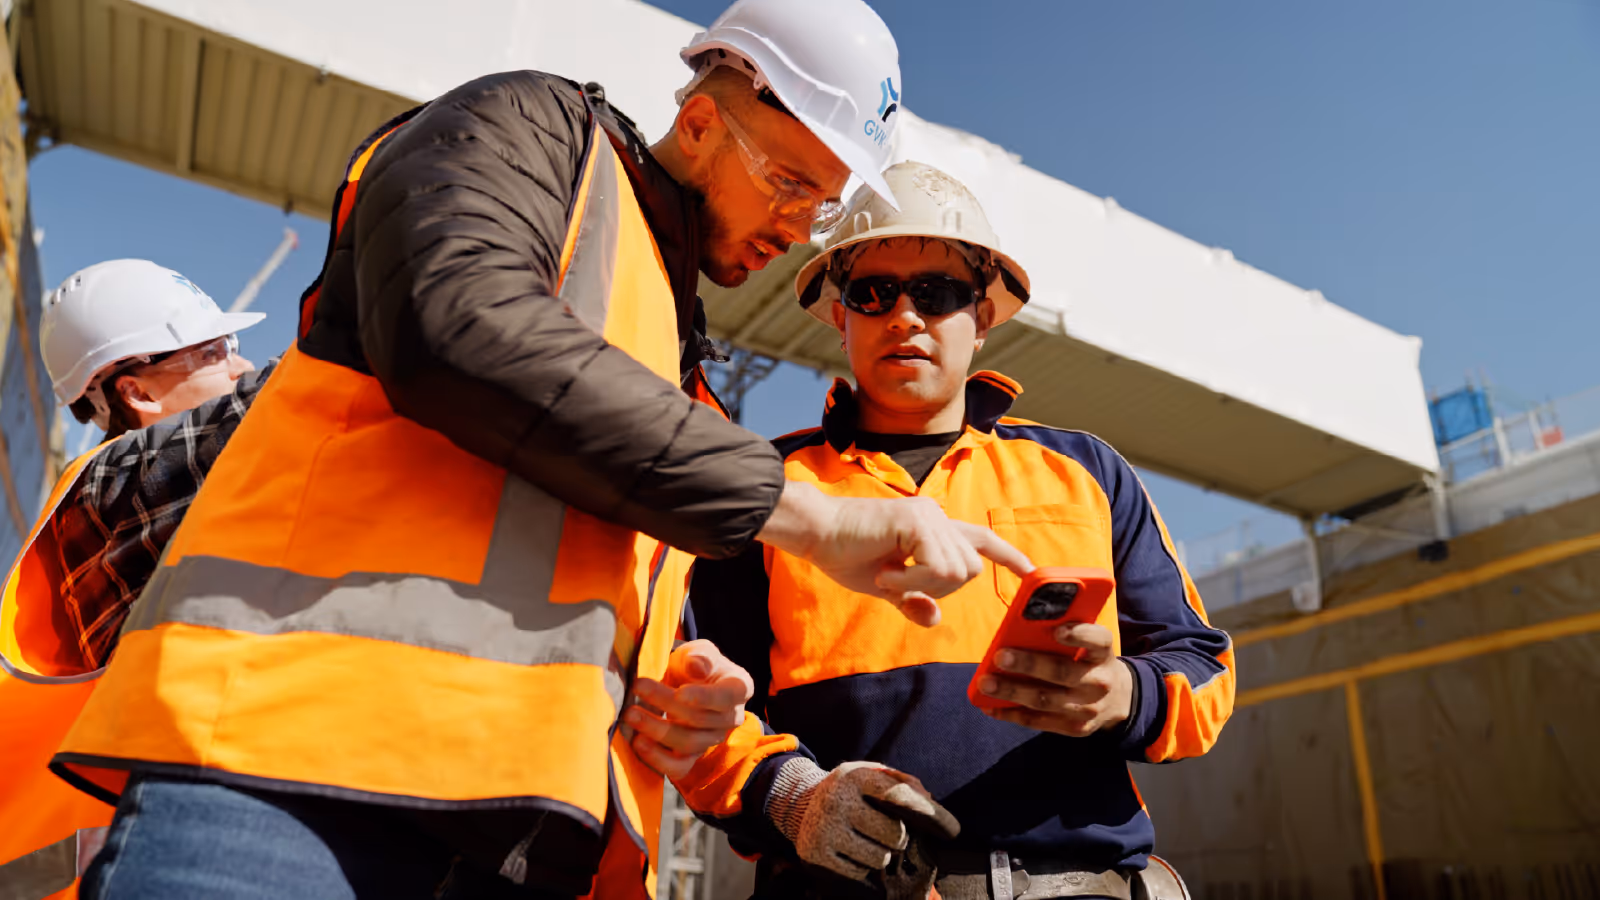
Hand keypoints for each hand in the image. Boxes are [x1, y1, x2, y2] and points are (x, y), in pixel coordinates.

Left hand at [624, 640, 754, 779]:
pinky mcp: (692, 757)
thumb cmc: (694, 664)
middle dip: (666, 704)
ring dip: (657, 730)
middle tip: (637, 688)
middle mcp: (731, 718)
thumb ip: (699, 656)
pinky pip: (679, 767)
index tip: (679, 692)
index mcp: (738, 688)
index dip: (704, 697)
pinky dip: (658, 759)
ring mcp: (712, 740)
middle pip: (700, 719)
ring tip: (631, 715)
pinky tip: (638, 743)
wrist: (684, 683)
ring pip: (688, 743)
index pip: (726, 698)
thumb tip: (698, 667)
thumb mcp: (698, 651)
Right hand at [758, 482, 1033, 626]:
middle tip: (898, 585)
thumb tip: (933, 618)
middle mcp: (938, 518)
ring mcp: (929, 517)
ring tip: (887, 576)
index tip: (1032, 574)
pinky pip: (936, 568)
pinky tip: (885, 574)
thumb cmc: (845, 554)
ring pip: (957, 571)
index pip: (982, 541)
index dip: (1009, 556)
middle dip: (938, 588)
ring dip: (921, 585)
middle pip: (970, 570)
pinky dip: (911, 581)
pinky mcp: (917, 521)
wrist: (815, 533)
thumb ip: (913, 599)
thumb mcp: (885, 586)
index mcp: (933, 529)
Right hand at [767, 759, 958, 882]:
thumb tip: (929, 799)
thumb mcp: (871, 775)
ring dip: (882, 853)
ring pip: (880, 858)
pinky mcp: (815, 854)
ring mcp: (825, 829)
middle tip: (888, 832)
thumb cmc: (850, 790)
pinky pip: (859, 872)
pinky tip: (852, 850)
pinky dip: (862, 865)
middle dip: (898, 837)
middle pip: (894, 834)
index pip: (900, 795)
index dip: (931, 813)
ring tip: (868, 840)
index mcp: (855, 776)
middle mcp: (837, 800)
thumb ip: (902, 782)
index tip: (953, 829)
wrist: (800, 803)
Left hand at [977, 623, 1133, 736]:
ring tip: (985, 683)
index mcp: (1103, 653)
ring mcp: (1088, 708)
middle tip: (1000, 657)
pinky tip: (989, 706)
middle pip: (1062, 672)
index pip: (1098, 640)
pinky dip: (1011, 714)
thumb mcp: (1089, 646)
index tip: (1057, 631)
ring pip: (1045, 700)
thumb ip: (1067, 634)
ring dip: (1012, 692)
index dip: (1079, 635)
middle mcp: (1099, 681)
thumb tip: (1021, 624)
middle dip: (1029, 665)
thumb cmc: (1089, 662)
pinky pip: (1038, 722)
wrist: (1117, 700)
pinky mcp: (1075, 728)